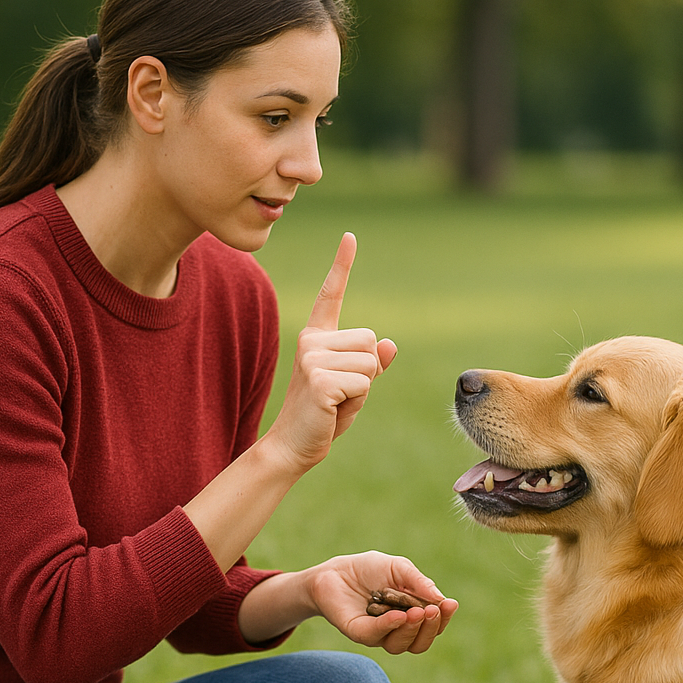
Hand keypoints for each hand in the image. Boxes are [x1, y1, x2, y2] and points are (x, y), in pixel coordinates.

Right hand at [264, 234, 396, 474]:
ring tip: (337, 402)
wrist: (294, 445)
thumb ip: (370, 364)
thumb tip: (389, 345)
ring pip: (370, 363)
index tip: (350, 237)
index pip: (332, 295)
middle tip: (341, 393)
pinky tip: (333, 408)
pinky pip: (364, 382)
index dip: (342, 266)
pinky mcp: (320, 379)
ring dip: (363, 388)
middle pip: (370, 341)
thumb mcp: (353, 385)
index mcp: (316, 337)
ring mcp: (312, 358)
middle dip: (368, 371)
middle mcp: (311, 340)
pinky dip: (357, 400)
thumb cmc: (324, 415)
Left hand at [306, 553, 457, 654]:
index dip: (443, 618)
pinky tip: (399, 615)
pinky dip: (389, 626)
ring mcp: (377, 634)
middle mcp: (396, 630)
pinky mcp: (358, 632)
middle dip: (431, 627)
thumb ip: (419, 582)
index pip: (432, 626)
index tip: (450, 604)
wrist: (334, 570)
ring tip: (419, 612)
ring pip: (401, 644)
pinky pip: (376, 635)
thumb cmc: (369, 570)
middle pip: (420, 642)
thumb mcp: (399, 568)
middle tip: (434, 610)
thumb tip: (441, 599)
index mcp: (411, 616)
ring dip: (413, 629)